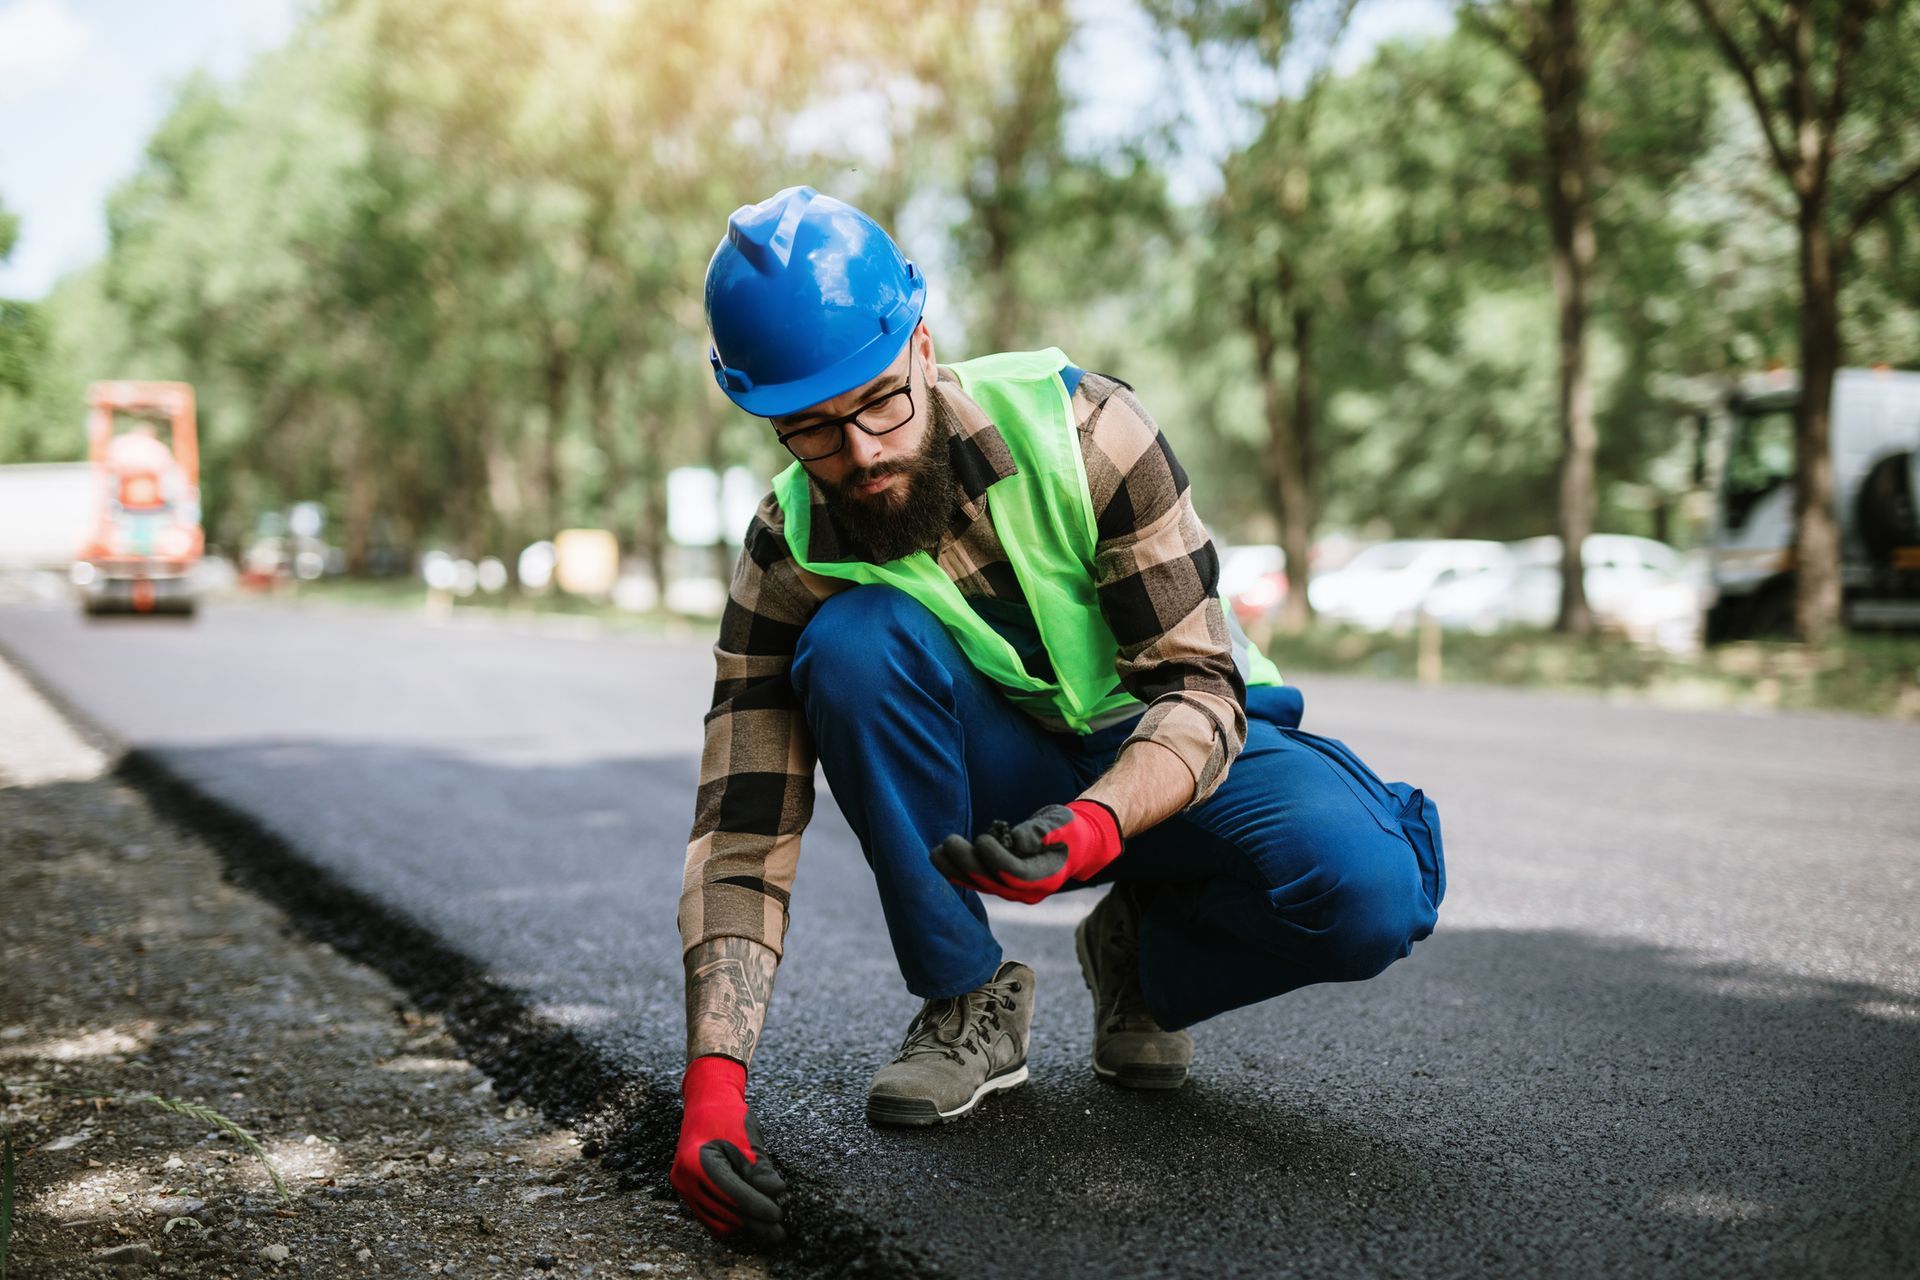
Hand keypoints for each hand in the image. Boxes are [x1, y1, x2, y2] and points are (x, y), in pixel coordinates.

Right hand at [669, 1056, 785, 1245]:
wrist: (706, 1104)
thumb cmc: (728, 1116)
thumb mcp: (748, 1138)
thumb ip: (760, 1168)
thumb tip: (776, 1194)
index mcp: (697, 1161)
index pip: (731, 1192)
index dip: (756, 1206)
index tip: (778, 1215)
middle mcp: (684, 1178)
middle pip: (724, 1210)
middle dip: (754, 1221)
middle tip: (778, 1232)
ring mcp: (683, 1188)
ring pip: (717, 1219)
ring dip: (743, 1224)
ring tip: (768, 1227)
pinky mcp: (687, 1193)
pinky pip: (709, 1217)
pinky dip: (729, 1221)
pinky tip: (749, 1220)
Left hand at [930, 800, 1122, 903]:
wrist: (1072, 844)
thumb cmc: (1068, 831)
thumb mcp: (1062, 825)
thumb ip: (1042, 832)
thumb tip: (1016, 840)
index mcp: (1045, 877)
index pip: (1015, 874)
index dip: (996, 858)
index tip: (981, 839)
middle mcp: (1026, 890)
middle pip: (991, 881)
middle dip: (967, 862)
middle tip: (949, 841)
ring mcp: (1012, 889)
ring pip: (979, 884)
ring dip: (955, 869)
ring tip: (936, 851)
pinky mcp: (1000, 882)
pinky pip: (975, 880)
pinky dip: (956, 871)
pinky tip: (940, 859)